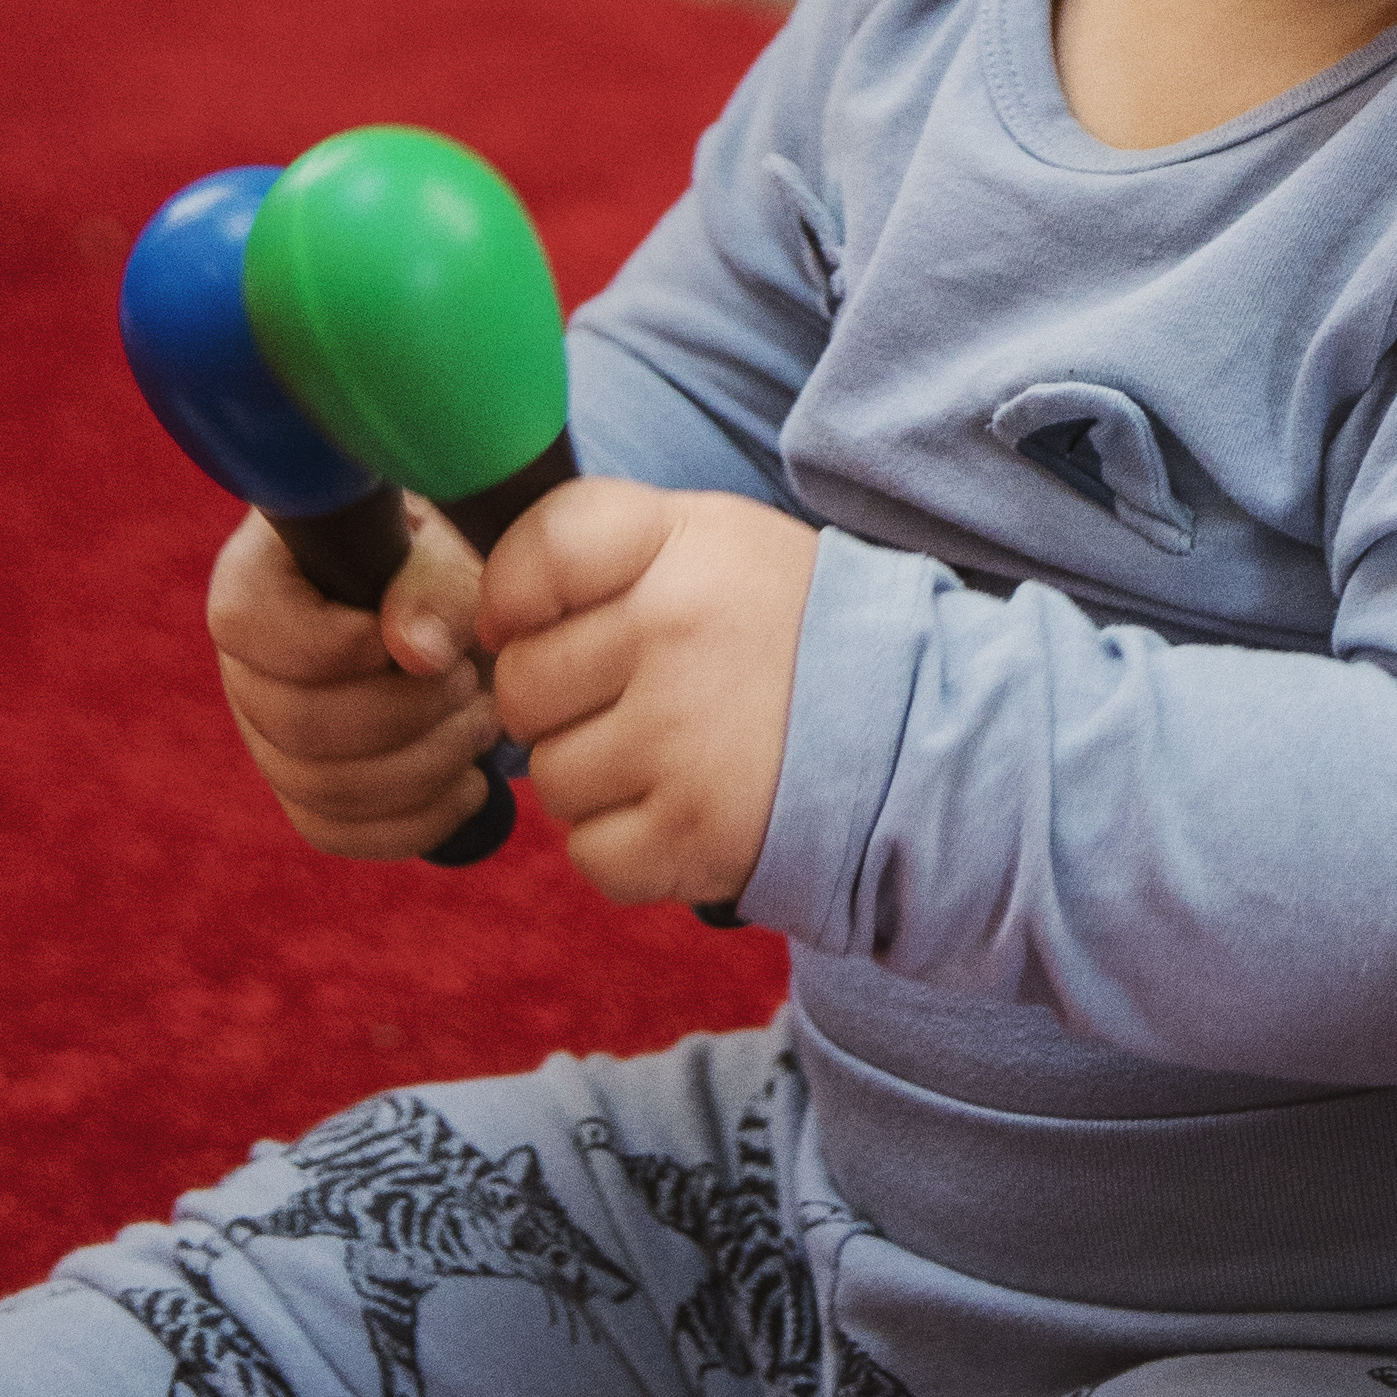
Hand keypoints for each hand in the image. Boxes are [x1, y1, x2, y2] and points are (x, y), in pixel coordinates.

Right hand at [206, 498, 509, 865]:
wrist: (447, 620)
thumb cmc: (436, 574)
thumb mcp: (446, 554)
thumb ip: (433, 586)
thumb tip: (417, 654)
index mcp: (257, 581)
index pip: (246, 623)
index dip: (332, 645)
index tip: (404, 639)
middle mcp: (246, 667)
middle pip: (294, 722)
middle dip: (403, 714)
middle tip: (469, 683)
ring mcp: (267, 738)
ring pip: (320, 788)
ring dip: (423, 766)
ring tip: (482, 721)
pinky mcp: (302, 792)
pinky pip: (337, 831)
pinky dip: (415, 821)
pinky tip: (470, 783)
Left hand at [476, 479, 814, 916]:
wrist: (919, 729)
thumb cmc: (788, 633)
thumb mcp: (712, 544)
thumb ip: (595, 548)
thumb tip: (477, 619)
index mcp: (680, 547)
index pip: (532, 558)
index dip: (515, 601)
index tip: (543, 623)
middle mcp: (674, 633)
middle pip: (520, 684)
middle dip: (558, 703)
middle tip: (636, 698)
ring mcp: (681, 739)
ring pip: (548, 776)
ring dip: (594, 778)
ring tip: (675, 754)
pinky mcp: (691, 834)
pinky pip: (587, 853)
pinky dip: (625, 846)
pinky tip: (684, 807)